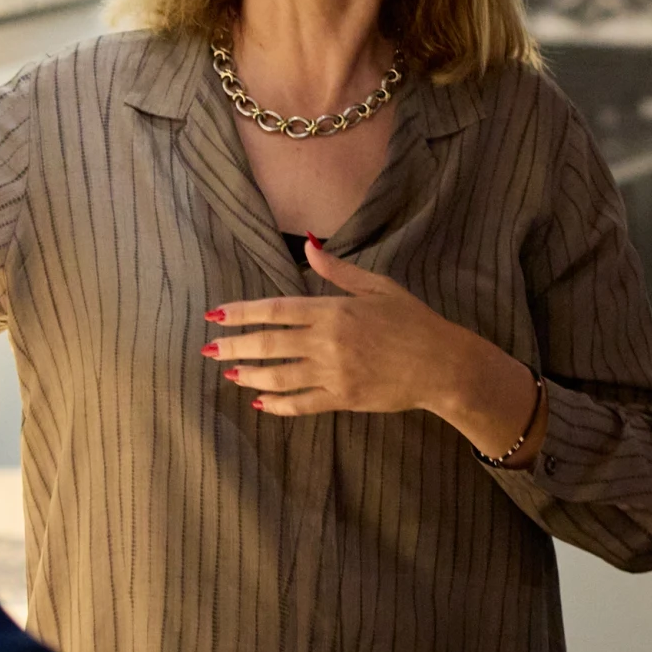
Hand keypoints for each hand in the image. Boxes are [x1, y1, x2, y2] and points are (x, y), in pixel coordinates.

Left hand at [203, 239, 521, 431]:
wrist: (442, 365)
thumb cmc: (413, 321)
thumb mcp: (378, 286)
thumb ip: (338, 271)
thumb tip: (310, 246)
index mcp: (334, 310)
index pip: (276, 309)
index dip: (243, 312)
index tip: (216, 314)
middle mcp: (328, 341)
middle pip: (269, 343)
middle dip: (235, 345)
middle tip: (209, 350)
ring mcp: (334, 372)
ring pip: (279, 375)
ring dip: (250, 375)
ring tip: (229, 374)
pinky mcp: (343, 398)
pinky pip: (302, 403)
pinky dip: (278, 404)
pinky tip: (260, 402)